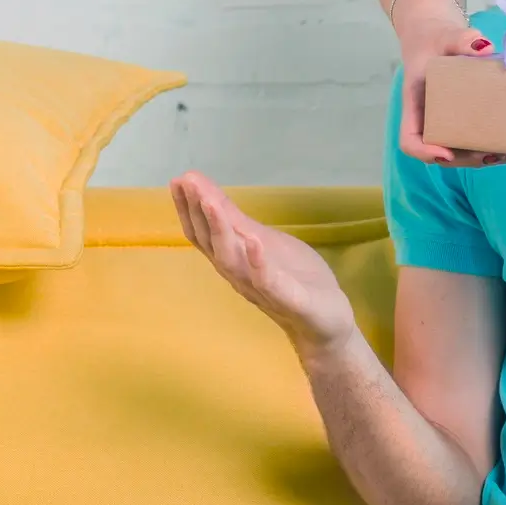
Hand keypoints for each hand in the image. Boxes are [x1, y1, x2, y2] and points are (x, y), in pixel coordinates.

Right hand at [171, 171, 360, 358]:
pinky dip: (258, 262)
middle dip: (197, 211)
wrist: (325, 324)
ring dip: (220, 230)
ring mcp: (261, 288)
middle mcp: (239, 274)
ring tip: (212, 202)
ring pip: (232, 260)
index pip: (205, 234)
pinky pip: (269, 282)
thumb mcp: (265, 243)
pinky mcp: (289, 299)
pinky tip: (253, 240)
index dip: (190, 208)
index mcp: (235, 259)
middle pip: (210, 243)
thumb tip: (210, 196)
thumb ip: (239, 224)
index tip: (180, 180)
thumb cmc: (295, 279)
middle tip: (186, 182)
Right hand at [393, 0, 505, 168]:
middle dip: (464, 159)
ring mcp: (447, 122)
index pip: (410, 139)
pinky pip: (472, 140)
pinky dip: (490, 147)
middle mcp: (429, 119)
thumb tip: (484, 47)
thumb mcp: (445, 36)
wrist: (437, 36)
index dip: (425, 151)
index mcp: (416, 105)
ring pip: (459, 151)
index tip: (447, 152)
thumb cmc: (435, 38)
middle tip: (491, 154)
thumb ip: (460, 39)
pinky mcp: (464, 119)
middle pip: (439, 152)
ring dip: (481, 158)